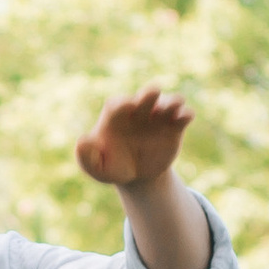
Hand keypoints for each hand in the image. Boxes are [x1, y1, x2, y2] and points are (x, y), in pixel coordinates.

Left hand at [74, 86, 193, 189]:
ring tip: (174, 107)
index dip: (122, 104)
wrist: (137, 175)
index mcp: (116, 117)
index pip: (117, 104)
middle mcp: (138, 112)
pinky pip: (182, 116)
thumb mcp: (97, 168)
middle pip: (144, 97)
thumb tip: (83, 141)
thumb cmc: (113, 166)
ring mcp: (157, 118)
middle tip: (152, 93)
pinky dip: (185, 113)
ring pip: (168, 102)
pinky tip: (185, 117)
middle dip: (148, 94)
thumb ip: (87, 157)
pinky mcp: (174, 127)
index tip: (127, 106)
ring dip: (171, 101)